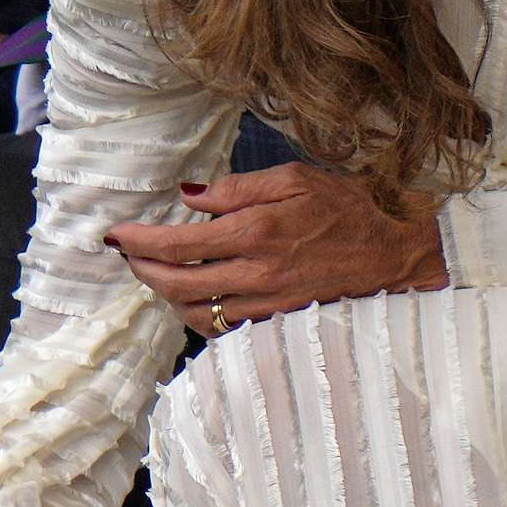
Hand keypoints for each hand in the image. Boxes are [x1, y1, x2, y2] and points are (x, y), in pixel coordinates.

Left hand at [106, 163, 449, 336]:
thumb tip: (189, 196)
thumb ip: (238, 189)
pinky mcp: (270, 322)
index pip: (177, 244)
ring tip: (155, 272)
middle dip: (141, 270)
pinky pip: (217, 326)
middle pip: (173, 283)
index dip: (138, 242)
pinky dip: (194, 313)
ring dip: (164, 294)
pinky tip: (189, 294)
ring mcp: (262, 303)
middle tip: (128, 255)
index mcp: (256, 232)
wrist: (390, 258)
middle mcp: (254, 272)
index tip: (116, 235)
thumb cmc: (347, 212)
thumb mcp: (296, 180)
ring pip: (190, 310)